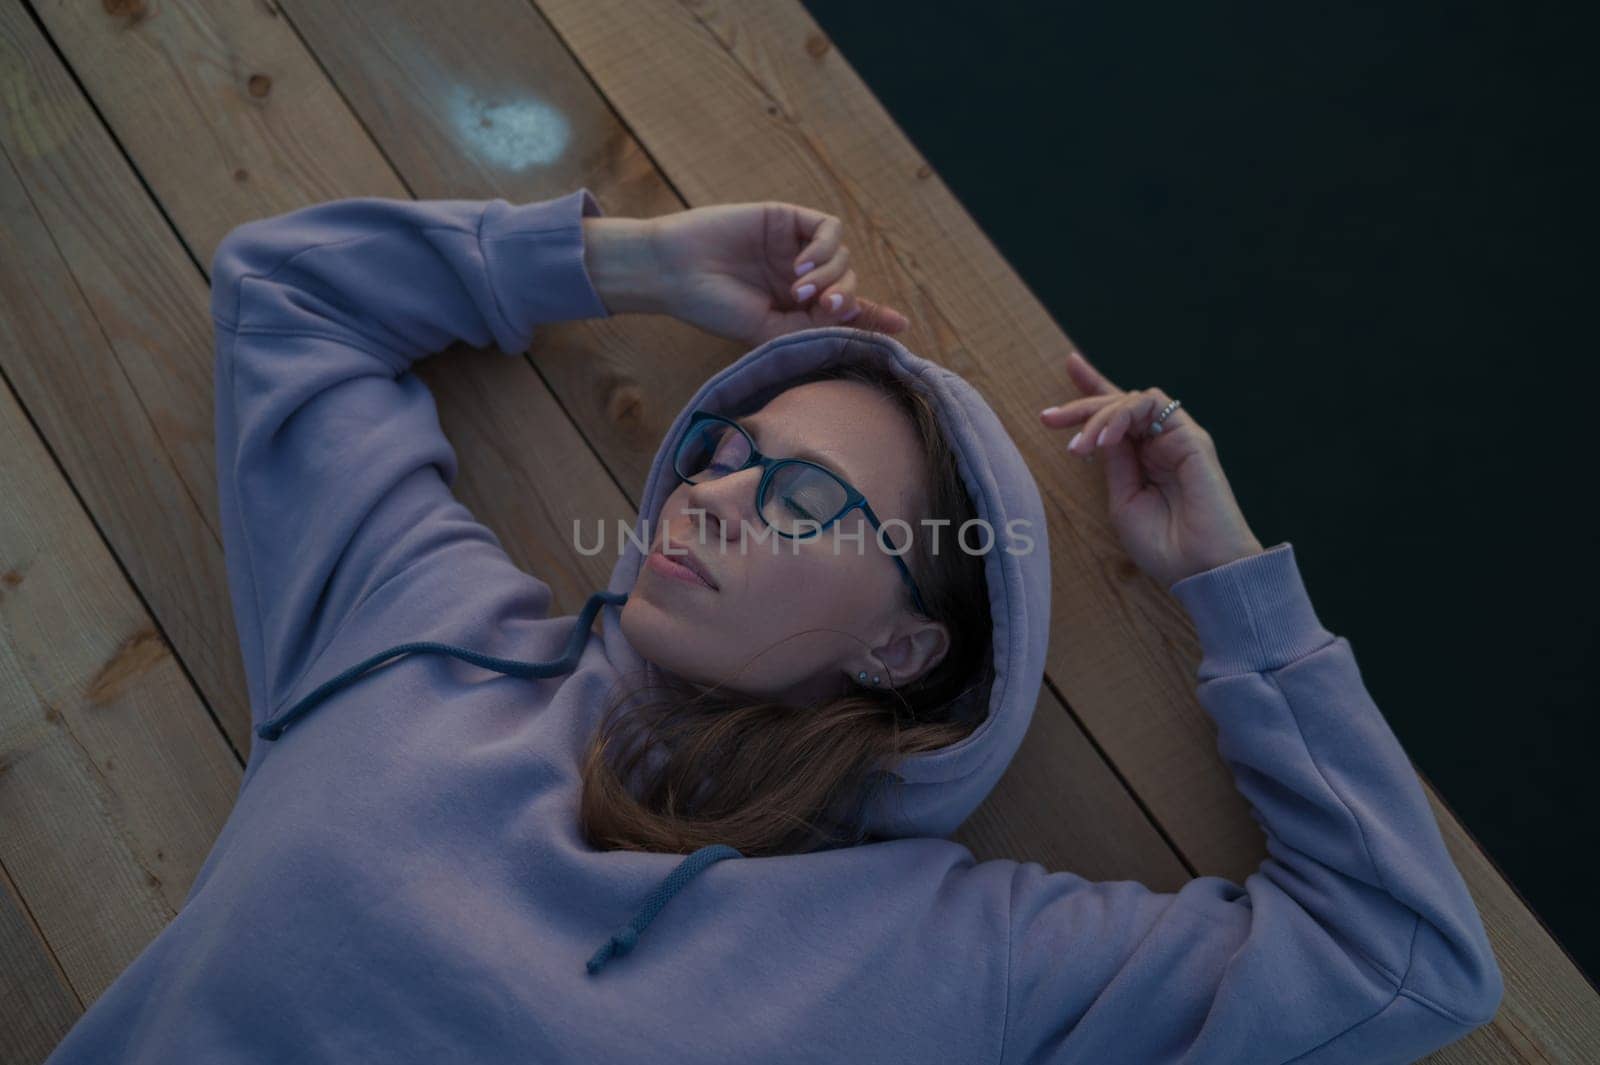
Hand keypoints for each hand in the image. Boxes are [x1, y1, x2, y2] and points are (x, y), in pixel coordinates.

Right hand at [645, 201, 911, 345]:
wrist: (673, 272)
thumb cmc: (712, 306)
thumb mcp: (766, 330)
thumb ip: (811, 328)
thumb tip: (857, 322)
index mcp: (795, 308)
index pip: (844, 312)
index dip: (875, 317)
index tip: (902, 326)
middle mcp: (798, 278)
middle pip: (849, 285)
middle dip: (847, 299)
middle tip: (827, 308)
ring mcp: (793, 247)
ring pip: (843, 257)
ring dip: (832, 276)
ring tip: (801, 289)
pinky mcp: (786, 219)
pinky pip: (827, 228)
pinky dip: (824, 248)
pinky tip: (802, 265)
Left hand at [1039, 350, 1264, 586]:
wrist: (1201, 569)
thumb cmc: (1164, 546)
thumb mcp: (1123, 501)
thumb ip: (1114, 463)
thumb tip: (1101, 430)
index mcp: (1144, 459)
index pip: (1118, 415)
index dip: (1094, 390)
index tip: (1070, 364)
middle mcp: (1161, 443)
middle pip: (1120, 403)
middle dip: (1081, 406)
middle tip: (1049, 418)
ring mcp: (1177, 438)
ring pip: (1133, 400)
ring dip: (1100, 416)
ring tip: (1081, 446)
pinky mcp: (1191, 437)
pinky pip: (1152, 405)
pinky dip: (1122, 416)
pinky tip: (1105, 441)